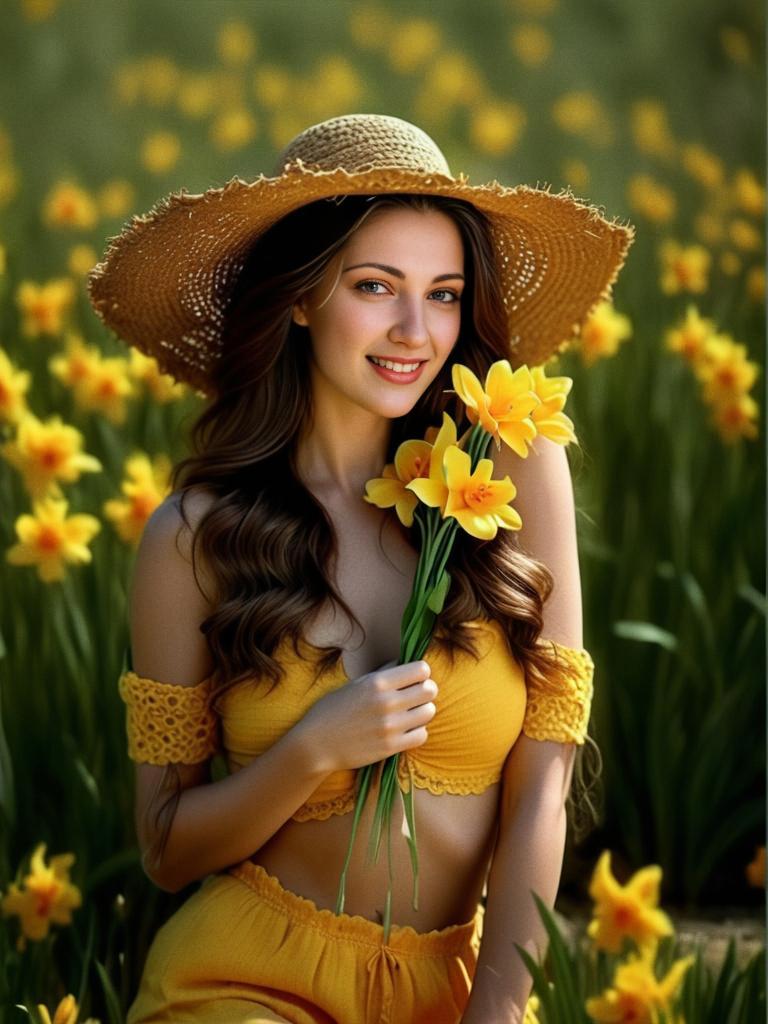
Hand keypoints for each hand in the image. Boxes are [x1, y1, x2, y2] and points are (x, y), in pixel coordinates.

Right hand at [293, 659, 437, 774]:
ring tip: (410, 713)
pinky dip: (417, 732)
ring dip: (422, 711)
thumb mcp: (356, 684)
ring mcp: (390, 726)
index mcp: (377, 682)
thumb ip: (383, 675)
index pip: (421, 669)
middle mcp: (387, 702)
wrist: (316, 744)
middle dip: (425, 691)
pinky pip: (422, 735)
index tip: (414, 678)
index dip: (421, 673)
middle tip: (415, 696)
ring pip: (429, 712)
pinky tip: (405, 730)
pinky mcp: (391, 747)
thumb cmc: (332, 710)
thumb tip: (405, 664)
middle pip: (430, 690)